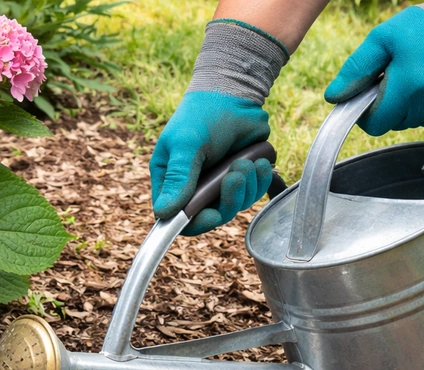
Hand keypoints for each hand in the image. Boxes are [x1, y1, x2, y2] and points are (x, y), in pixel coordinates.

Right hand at [150, 91, 272, 235]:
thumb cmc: (202, 114)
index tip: (213, 213)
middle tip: (236, 176)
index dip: (196, 222)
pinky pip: (252, 193)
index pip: (177, 217)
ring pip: (235, 206)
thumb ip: (178, 179)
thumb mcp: (186, 145)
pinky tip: (258, 162)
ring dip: (246, 187)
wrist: (233, 92)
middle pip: (211, 216)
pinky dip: (259, 181)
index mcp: (171, 181)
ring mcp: (218, 183)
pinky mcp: (240, 176)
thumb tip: (164, 212)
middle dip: (228, 200)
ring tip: (244, 161)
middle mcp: (194, 186)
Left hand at [324, 5, 423, 135]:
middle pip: (395, 123)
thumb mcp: (383, 39)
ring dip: (414, 105)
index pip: (375, 125)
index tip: (374, 94)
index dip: (369, 112)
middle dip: (393, 105)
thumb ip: (356, 69)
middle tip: (404, 76)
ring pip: (415, 122)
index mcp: (408, 88)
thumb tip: (333, 97)